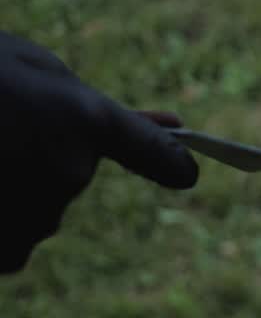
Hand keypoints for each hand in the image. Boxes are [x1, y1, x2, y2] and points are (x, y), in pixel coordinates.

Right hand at [0, 32, 197, 272]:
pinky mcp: (5, 251)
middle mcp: (71, 172)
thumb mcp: (29, 67)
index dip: (169, 161)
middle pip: (69, 180)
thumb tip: (170, 126)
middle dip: (34, 159)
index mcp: (85, 119)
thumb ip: (92, 103)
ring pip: (32, 215)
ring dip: (6, 195)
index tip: (185, 172)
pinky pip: (6, 245)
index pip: (153, 151)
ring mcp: (34, 216)